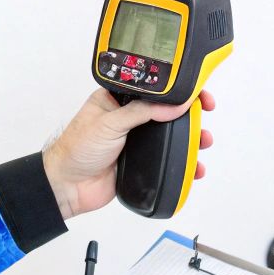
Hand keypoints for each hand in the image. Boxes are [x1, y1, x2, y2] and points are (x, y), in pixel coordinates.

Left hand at [43, 88, 215, 219]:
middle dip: (189, 114)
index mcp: (118, 100)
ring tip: (203, 142)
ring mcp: (136, 140)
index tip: (195, 91)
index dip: (175, 88)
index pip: (152, 88)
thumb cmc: (76, 148)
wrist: (67, 186)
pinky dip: (182, 164)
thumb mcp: (109, 122)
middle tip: (206, 114)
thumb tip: (174, 105)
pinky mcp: (141, 162)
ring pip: (170, 137)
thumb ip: (142, 112)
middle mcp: (129, 118)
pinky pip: (166, 160)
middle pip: (167, 111)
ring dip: (190, 139)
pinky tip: (194, 167)